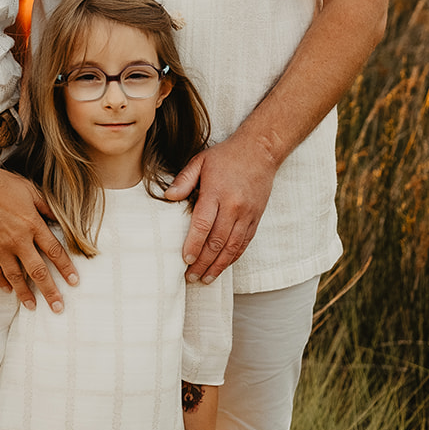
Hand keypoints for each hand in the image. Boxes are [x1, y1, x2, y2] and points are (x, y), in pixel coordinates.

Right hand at [0, 163, 77, 312]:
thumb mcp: (28, 190)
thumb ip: (45, 206)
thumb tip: (59, 218)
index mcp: (32, 224)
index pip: (54, 251)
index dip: (66, 268)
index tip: (74, 282)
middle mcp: (18, 240)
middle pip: (38, 271)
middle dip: (50, 291)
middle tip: (58, 307)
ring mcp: (0, 248)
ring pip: (16, 277)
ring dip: (25, 293)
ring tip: (33, 306)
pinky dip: (1, 283)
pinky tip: (7, 290)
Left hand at [165, 134, 276, 282]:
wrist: (260, 150)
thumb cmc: (226, 156)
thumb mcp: (200, 161)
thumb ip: (184, 180)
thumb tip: (168, 196)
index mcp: (217, 192)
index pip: (203, 224)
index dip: (194, 244)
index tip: (185, 259)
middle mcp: (234, 207)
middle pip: (217, 241)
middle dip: (203, 262)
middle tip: (191, 276)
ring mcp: (247, 214)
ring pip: (232, 247)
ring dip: (218, 266)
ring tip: (205, 278)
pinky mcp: (256, 218)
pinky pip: (244, 243)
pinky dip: (233, 258)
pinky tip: (223, 266)